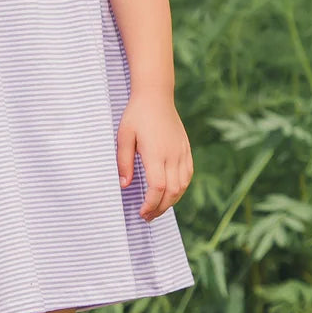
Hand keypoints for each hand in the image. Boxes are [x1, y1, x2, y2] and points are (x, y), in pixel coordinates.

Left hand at [116, 92, 192, 220]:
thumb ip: (124, 162)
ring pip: (182, 185)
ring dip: (171, 201)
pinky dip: (181, 188)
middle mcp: (172, 155)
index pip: (158, 187)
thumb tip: (125, 185)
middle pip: (172, 191)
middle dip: (160, 208)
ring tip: (157, 208)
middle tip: (147, 216)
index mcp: (156, 153)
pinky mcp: (186, 149)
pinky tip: (171, 193)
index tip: (142, 212)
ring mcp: (182, 152)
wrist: (156, 96)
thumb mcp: (124, 136)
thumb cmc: (136, 114)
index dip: (151, 204)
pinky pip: (188, 175)